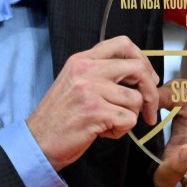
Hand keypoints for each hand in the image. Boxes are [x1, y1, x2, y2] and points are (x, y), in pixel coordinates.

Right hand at [26, 36, 158, 170]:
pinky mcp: (95, 111)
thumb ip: (101, 72)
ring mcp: (91, 89)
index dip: (143, 59)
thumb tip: (139, 73)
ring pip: (136, 99)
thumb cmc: (59, 117)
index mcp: (83, 59)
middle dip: (150, 91)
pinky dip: (121, 130)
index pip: (123, 44)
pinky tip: (103, 132)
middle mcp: (87, 69)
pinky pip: (128, 119)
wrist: (36, 142)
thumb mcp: (75, 82)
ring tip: (110, 123)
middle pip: (138, 68)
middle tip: (149, 109)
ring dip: (130, 116)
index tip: (149, 77)